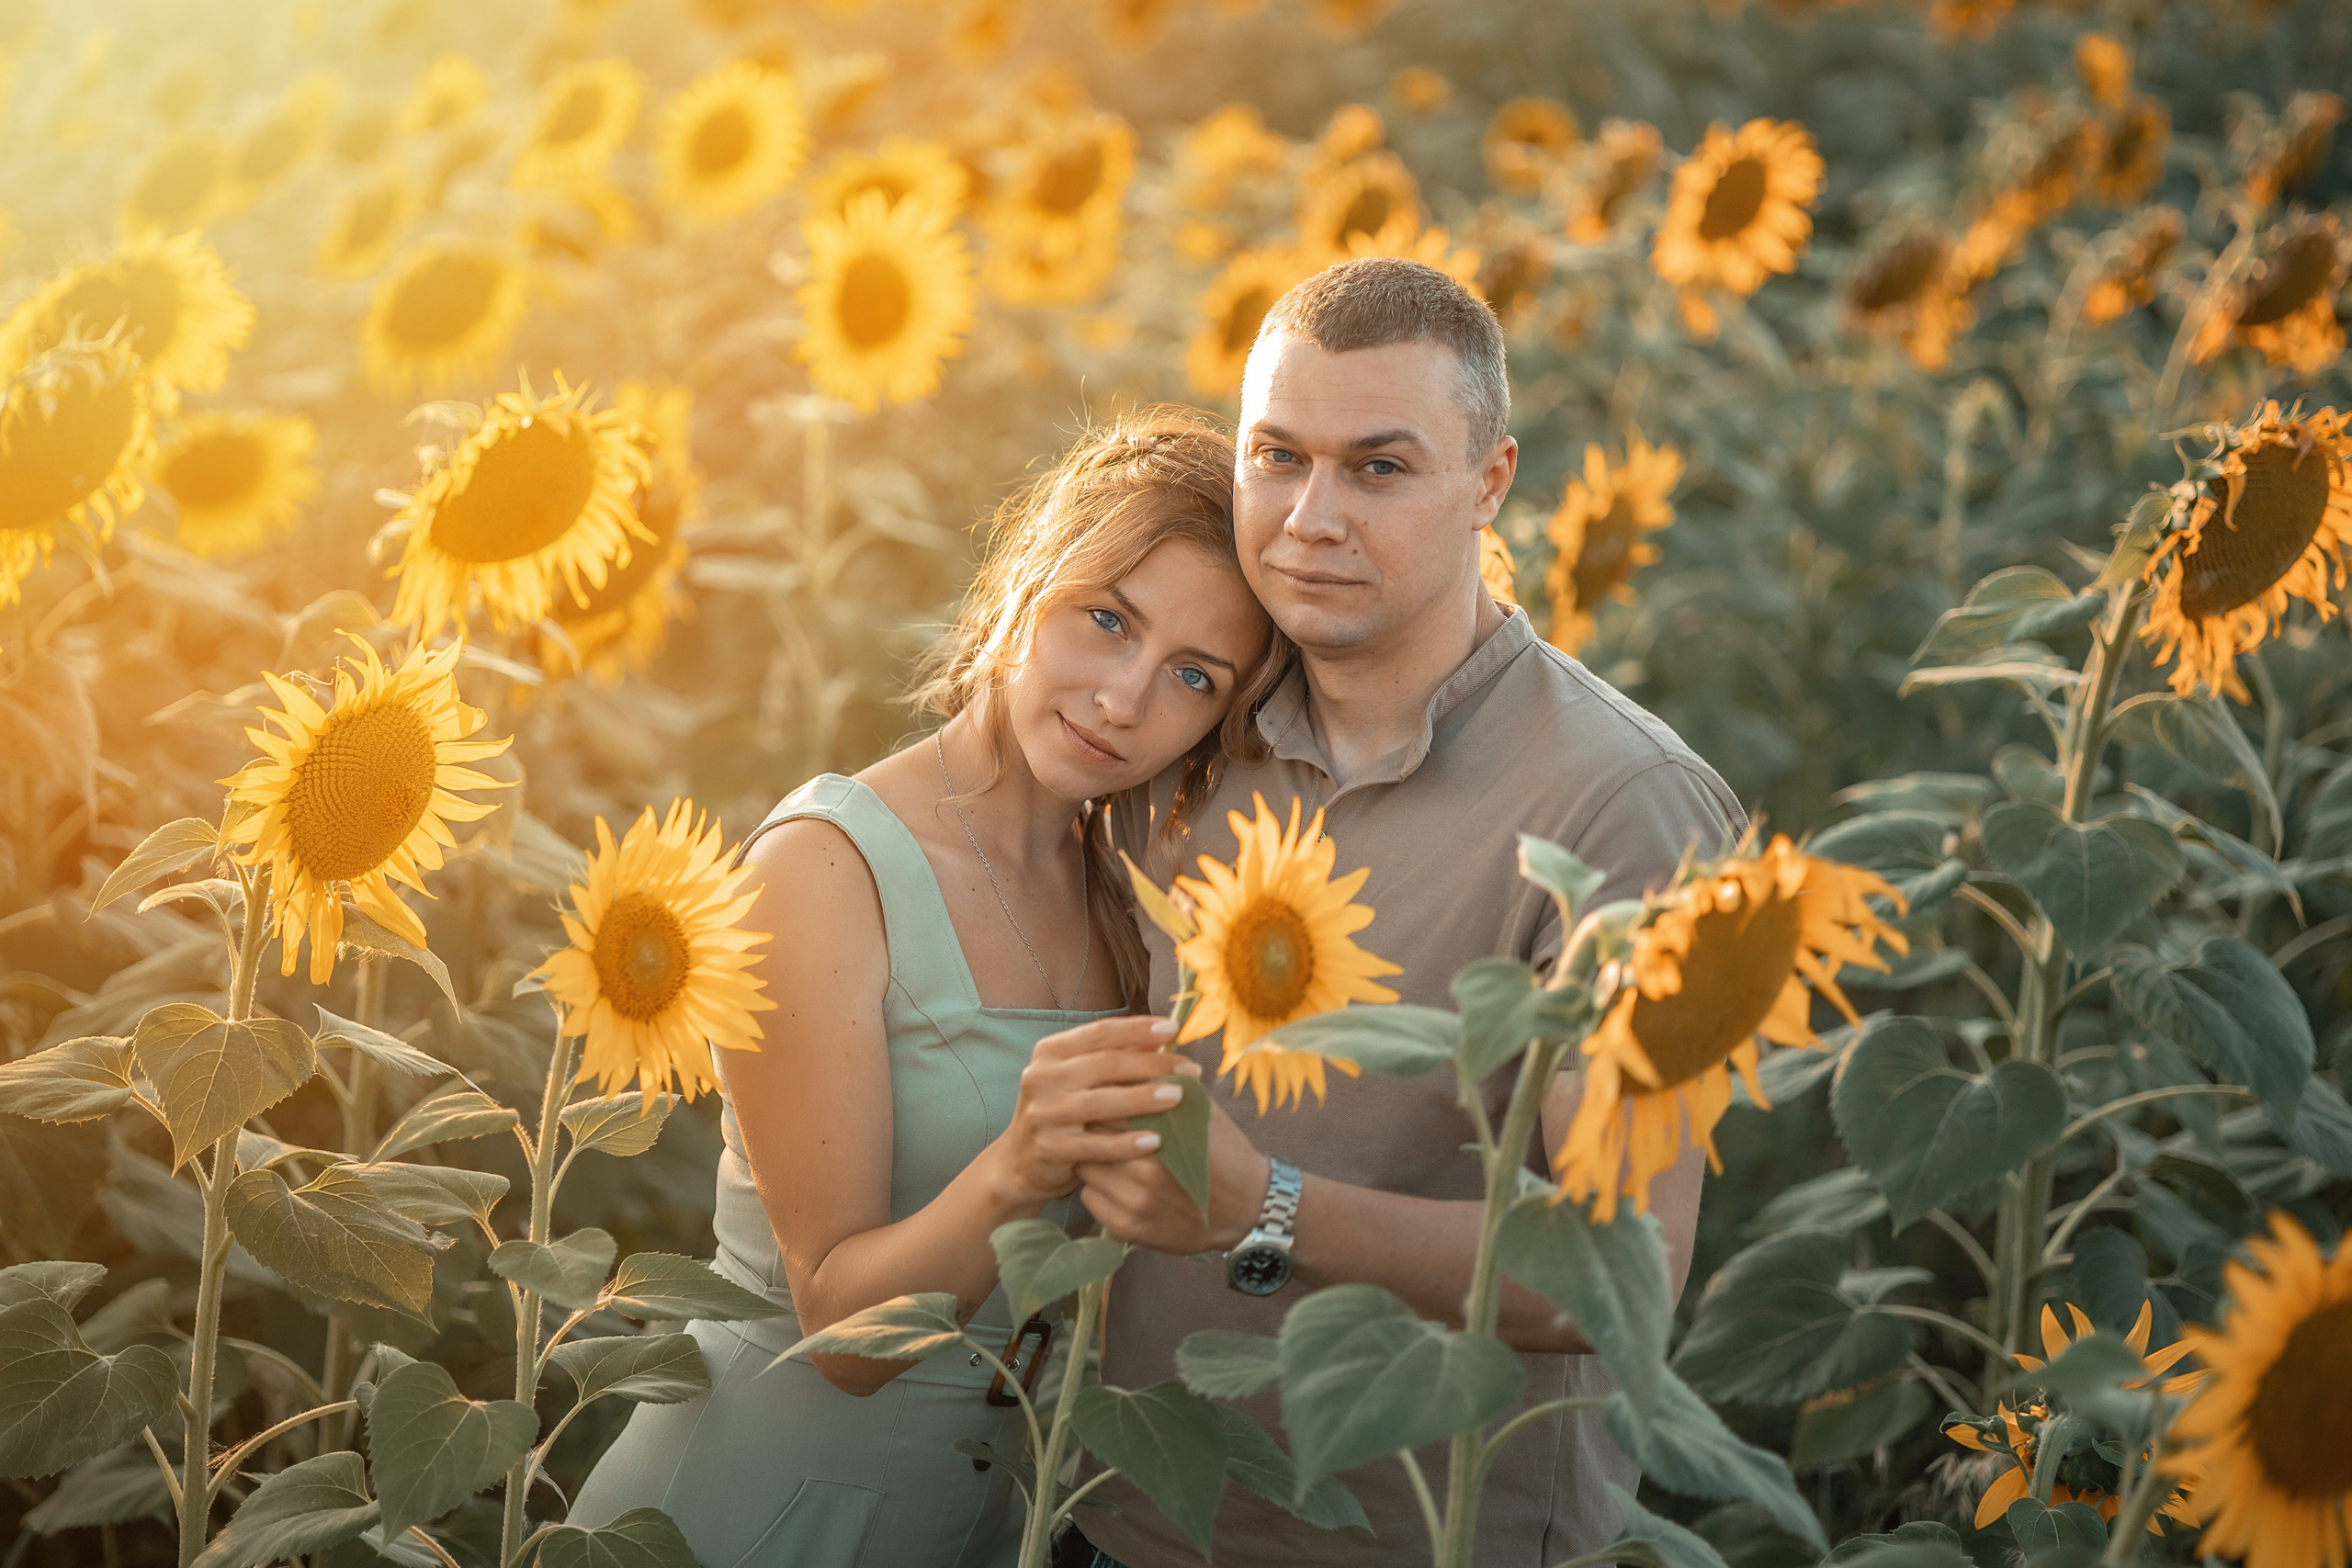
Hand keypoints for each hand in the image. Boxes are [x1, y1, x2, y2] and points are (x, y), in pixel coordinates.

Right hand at [993, 1016, 1201, 1208]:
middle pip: (1105, 1064)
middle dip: (1151, 1065)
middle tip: (1189, 1070)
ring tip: (1178, 1098)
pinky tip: (1156, 1140)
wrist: (1022, 1161)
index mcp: (1050, 1052)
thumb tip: (1164, 1041)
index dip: (1138, 1029)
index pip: (1100, 1032)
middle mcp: (1041, 1077)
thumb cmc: (1064, 1112)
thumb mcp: (1080, 1079)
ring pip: (1101, 1102)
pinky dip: (1127, 1143)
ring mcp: (1044, 1113)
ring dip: (1143, 1099)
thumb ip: (1114, 1059)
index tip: (1174, 1029)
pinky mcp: (1050, 1147)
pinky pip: (1096, 1144)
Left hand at [1076, 1087, 1270, 1255]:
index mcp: (1164, 1136)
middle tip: (1099, 1121)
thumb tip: (1135, 1052)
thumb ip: (1168, 1084)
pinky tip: (1116, 1180)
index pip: (1112, 1105)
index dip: (1106, 1096)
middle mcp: (1145, 1171)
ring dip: (1093, 1157)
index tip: (1105, 1093)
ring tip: (1108, 1150)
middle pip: (1093, 1136)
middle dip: (1094, 1125)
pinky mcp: (1128, 1229)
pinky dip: (1097, 1187)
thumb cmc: (1225, 1153)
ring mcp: (1135, 1203)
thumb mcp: (1204, 1112)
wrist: (1247, 1209)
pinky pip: (1089, 1199)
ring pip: (1085, 1168)